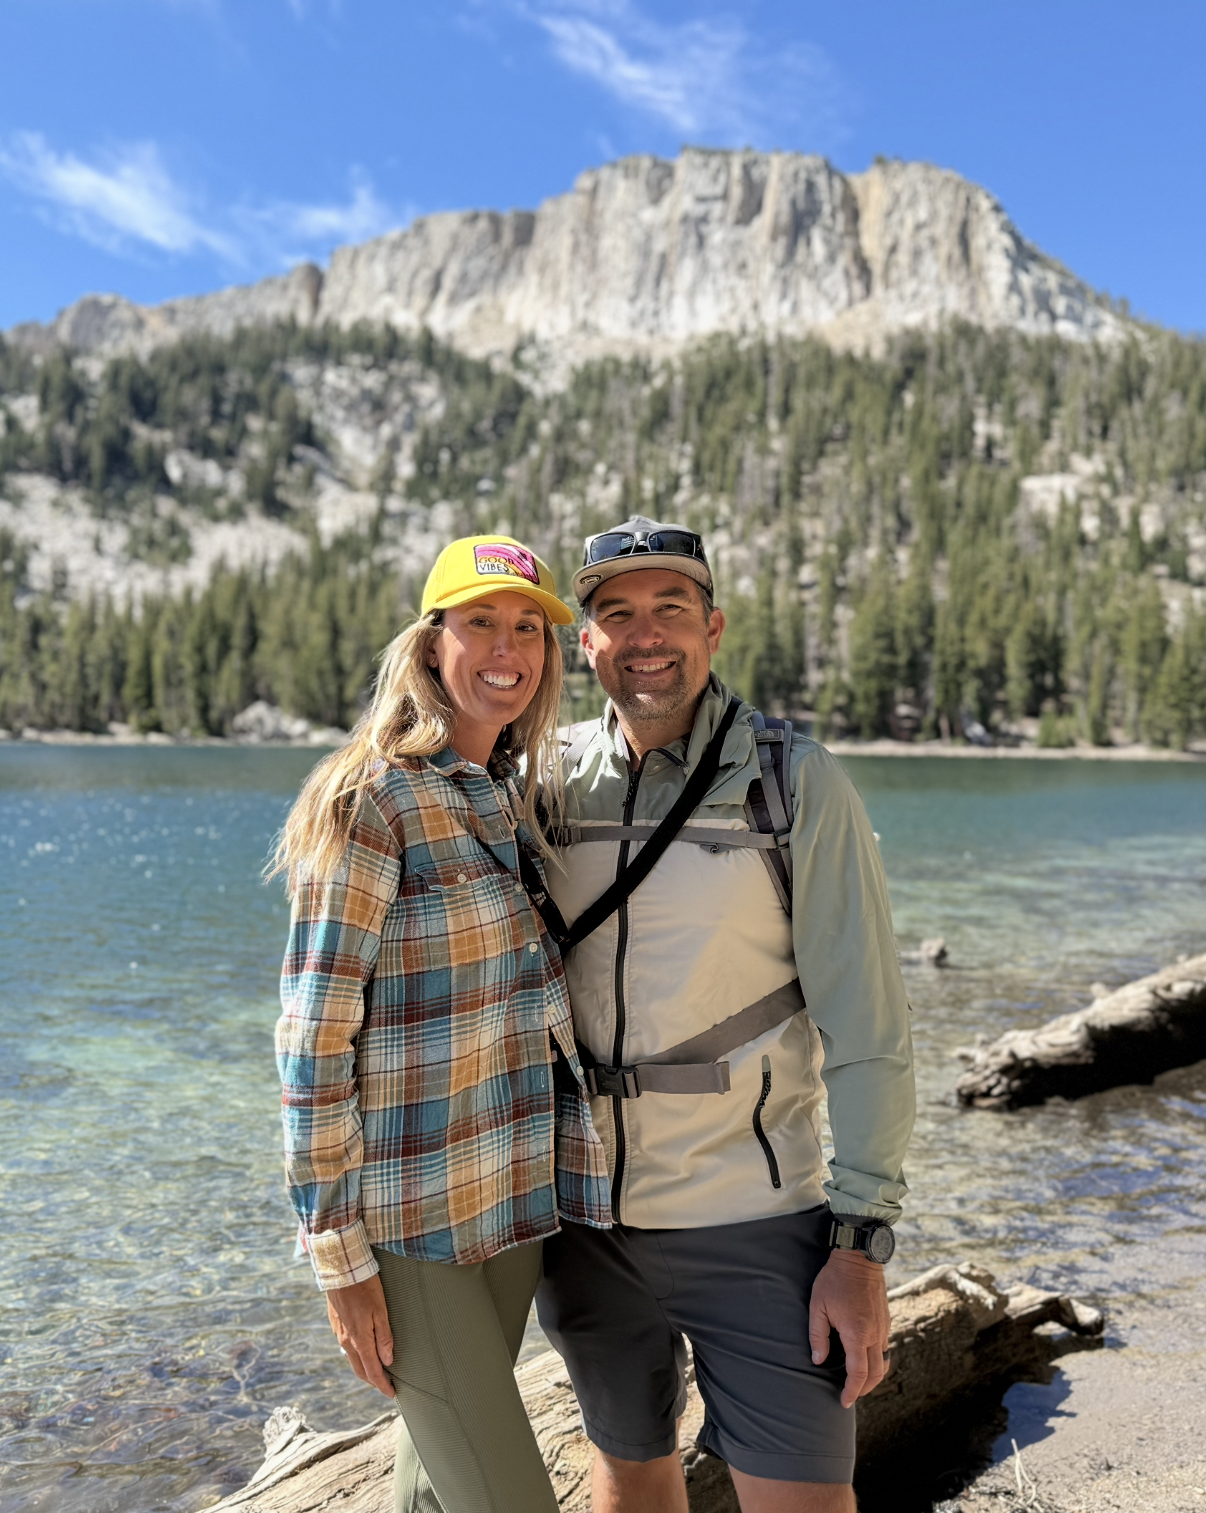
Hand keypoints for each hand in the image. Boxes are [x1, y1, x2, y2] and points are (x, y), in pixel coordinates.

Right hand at [326, 1274, 395, 1397]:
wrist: (340, 1268)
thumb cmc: (364, 1286)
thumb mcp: (380, 1310)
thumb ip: (384, 1337)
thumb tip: (387, 1362)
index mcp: (359, 1340)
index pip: (372, 1371)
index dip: (382, 1385)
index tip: (392, 1394)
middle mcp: (346, 1340)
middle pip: (360, 1369)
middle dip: (373, 1381)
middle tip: (386, 1386)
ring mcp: (339, 1332)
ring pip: (352, 1359)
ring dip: (365, 1368)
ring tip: (378, 1370)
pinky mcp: (336, 1323)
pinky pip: (347, 1347)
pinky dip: (357, 1355)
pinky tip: (364, 1350)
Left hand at [808, 1248, 890, 1408]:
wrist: (859, 1257)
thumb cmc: (835, 1280)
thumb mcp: (818, 1305)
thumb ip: (818, 1335)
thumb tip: (818, 1360)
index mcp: (857, 1334)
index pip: (858, 1374)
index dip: (852, 1392)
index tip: (844, 1401)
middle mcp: (874, 1334)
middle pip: (875, 1374)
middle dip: (864, 1390)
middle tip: (850, 1395)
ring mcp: (883, 1327)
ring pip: (883, 1362)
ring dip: (872, 1377)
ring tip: (858, 1381)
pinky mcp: (886, 1320)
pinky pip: (885, 1348)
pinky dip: (876, 1360)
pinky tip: (864, 1358)